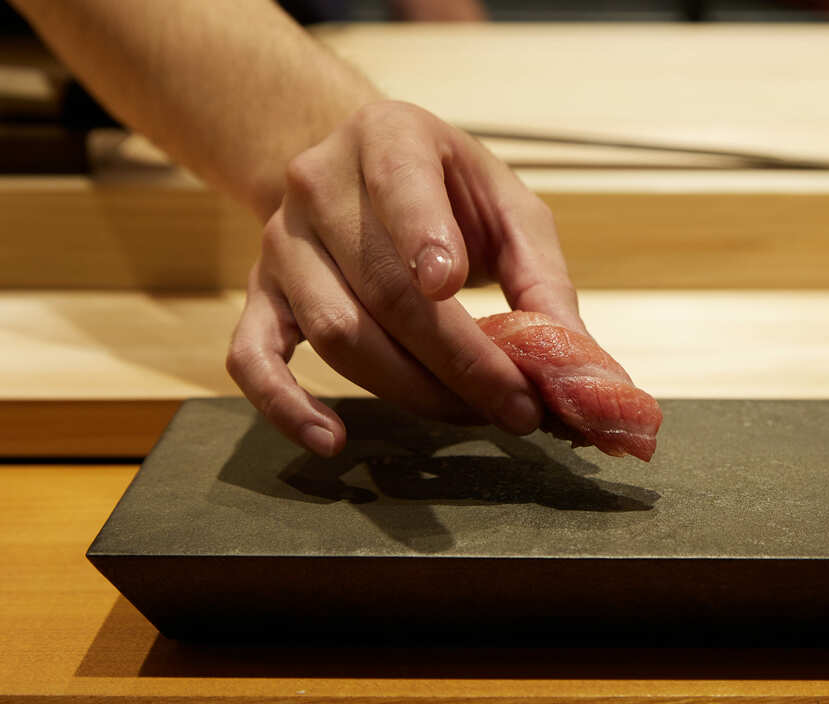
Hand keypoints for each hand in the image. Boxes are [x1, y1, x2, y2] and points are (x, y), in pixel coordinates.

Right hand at [226, 100, 583, 456]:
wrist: (360, 174)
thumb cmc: (449, 194)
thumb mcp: (507, 206)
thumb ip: (543, 276)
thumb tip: (575, 365)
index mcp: (388, 136)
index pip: (398, 184)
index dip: (422, 236)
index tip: (453, 286)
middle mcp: (319, 184)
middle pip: (382, 287)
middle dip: (457, 360)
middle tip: (517, 405)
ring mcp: (281, 243)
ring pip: (335, 332)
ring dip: (410, 390)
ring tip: (473, 415)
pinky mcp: (260, 296)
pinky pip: (252, 358)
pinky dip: (286, 406)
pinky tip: (332, 441)